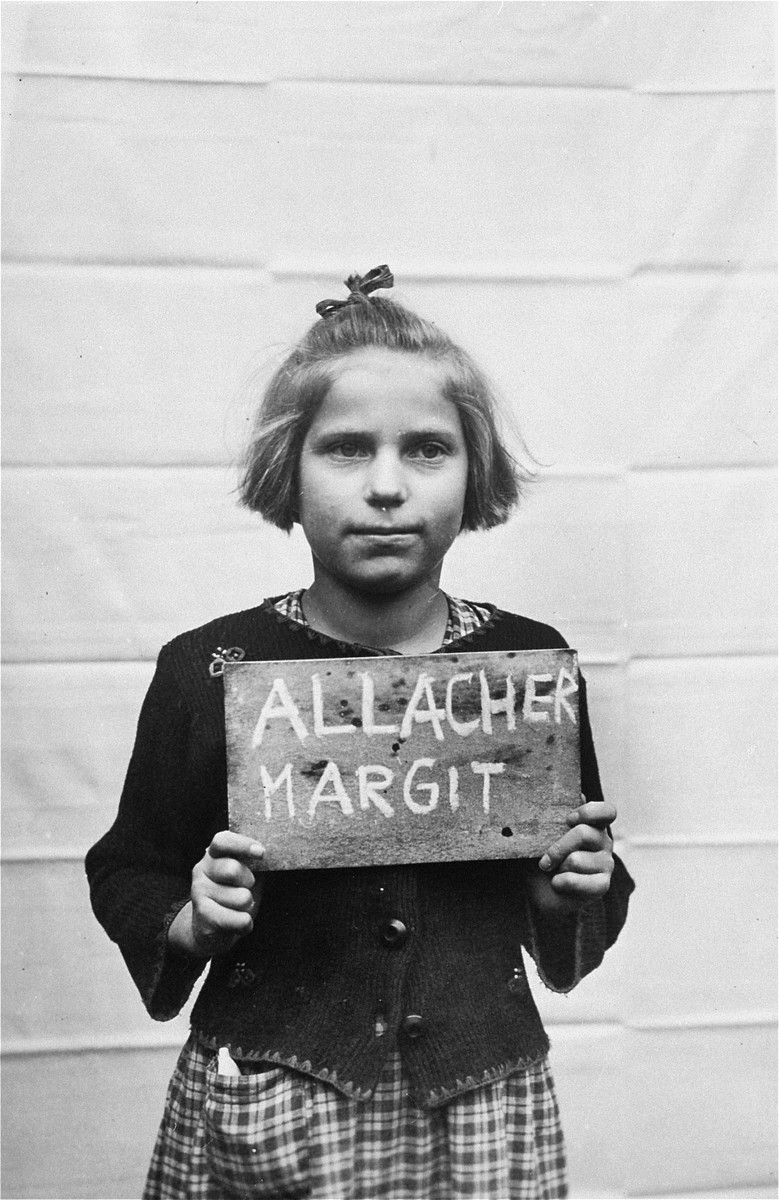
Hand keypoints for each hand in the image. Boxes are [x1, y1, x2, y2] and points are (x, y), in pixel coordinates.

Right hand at [168, 831, 264, 958]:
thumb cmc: (234, 896)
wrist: (210, 929)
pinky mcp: (203, 915)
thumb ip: (254, 862)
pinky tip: (236, 922)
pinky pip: (240, 920)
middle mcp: (202, 870)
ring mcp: (199, 892)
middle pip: (232, 869)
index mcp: (214, 855)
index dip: (242, 845)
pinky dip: (246, 924)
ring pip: (241, 898)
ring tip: (238, 908)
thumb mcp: (245, 874)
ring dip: (248, 906)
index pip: (222, 841)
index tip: (261, 853)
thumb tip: (275, 854)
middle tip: (246, 888)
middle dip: (249, 882)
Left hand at [525, 798, 615, 916]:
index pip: (606, 811)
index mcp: (593, 825)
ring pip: (577, 859)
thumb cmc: (543, 857)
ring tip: (555, 872)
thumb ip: (555, 815)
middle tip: (545, 859)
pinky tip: (558, 884)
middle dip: (557, 847)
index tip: (568, 819)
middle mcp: (603, 842)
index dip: (588, 812)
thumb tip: (577, 794)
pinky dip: (561, 883)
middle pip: (584, 833)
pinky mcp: (602, 885)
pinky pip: (578, 881)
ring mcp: (606, 864)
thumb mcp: (543, 834)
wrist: (539, 892)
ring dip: (558, 868)